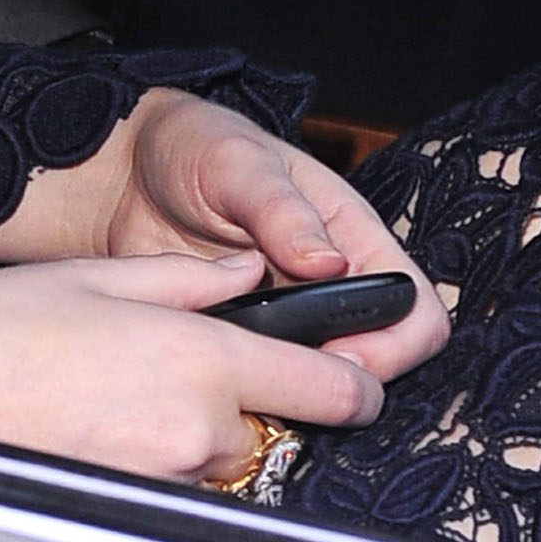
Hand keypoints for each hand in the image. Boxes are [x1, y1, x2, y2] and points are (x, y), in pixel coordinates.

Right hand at [0, 249, 385, 482]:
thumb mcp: (95, 276)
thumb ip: (190, 280)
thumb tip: (246, 276)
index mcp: (200, 359)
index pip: (332, 391)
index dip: (354, 381)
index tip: (351, 375)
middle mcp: (196, 429)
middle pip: (267, 425)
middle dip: (235, 397)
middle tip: (165, 359)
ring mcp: (166, 477)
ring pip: (215, 454)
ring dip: (191, 428)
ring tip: (114, 385)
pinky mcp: (133, 507)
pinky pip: (172, 479)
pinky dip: (153, 455)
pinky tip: (97, 420)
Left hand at [95, 90, 450, 388]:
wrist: (124, 174)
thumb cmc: (194, 149)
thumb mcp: (236, 163)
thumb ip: (280, 209)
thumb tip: (331, 264)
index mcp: (352, 236)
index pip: (415, 308)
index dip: (396, 343)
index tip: (341, 357)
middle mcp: (334, 287)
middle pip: (383, 358)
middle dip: (349, 381)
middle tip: (292, 384)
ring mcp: (292, 321)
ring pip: (327, 381)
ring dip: (298, 391)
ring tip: (251, 384)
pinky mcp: (249, 344)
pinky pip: (269, 385)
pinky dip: (255, 392)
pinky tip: (222, 384)